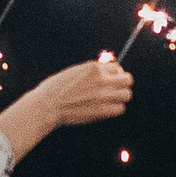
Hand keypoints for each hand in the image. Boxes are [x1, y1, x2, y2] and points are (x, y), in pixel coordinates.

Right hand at [0, 54, 136, 161]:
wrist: (48, 105)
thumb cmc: (55, 89)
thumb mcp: (74, 72)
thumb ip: (91, 72)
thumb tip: (103, 72)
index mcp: (94, 68)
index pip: (117, 67)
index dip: (115, 74)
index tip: (110, 79)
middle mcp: (101, 80)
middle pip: (127, 80)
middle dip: (123, 84)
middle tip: (115, 89)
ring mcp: (103, 95)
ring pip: (126, 95)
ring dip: (120, 97)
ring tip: (111, 100)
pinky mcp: (102, 110)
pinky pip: (120, 109)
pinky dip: (115, 109)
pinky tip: (106, 109)